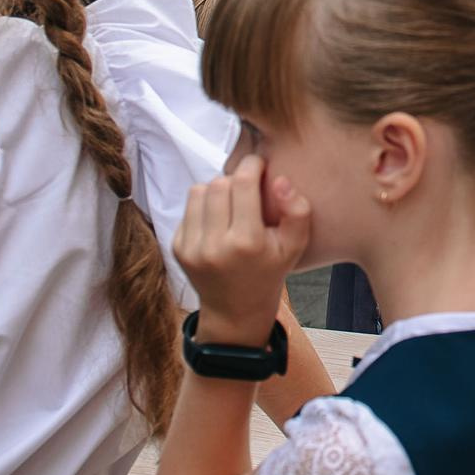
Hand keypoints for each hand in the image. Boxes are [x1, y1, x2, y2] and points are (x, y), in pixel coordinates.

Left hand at [171, 155, 310, 345]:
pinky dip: (203, 206)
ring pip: (199, 191)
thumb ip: (297, 210)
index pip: (242, 183)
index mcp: (246, 242)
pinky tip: (217, 221)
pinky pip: (188, 208)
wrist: (236, 310)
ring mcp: (192, 247)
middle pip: (219, 183)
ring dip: (216, 189)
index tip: (258, 164)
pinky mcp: (177, 248)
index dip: (251, 165)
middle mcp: (214, 245)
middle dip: (234, 178)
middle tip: (247, 188)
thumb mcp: (295, 246)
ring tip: (230, 203)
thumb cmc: (269, 272)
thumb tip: (279, 181)